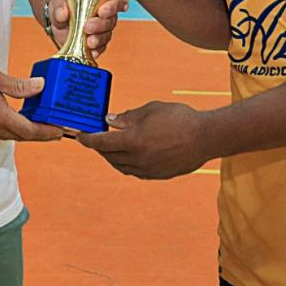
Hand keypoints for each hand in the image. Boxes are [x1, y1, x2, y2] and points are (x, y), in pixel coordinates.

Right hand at [0, 64, 62, 142]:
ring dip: (24, 132)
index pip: (29, 130)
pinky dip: (9, 129)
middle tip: (56, 130)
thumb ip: (18, 85)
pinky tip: (13, 119)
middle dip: (40, 134)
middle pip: (22, 136)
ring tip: (38, 123)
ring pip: (9, 136)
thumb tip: (40, 86)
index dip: (47, 132)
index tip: (61, 132)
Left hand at [46, 0, 128, 60]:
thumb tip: (62, 13)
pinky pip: (100, 48)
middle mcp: (106, 14)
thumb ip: (60, 6)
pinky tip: (92, 52)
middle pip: (111, 19)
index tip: (103, 10)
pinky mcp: (96, 43)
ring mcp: (102, 30)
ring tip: (89, 41)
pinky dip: (96, 50)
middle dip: (101, 24)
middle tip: (88, 26)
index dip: (114, 5)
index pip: (116, 0)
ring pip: (107, 34)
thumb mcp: (58, 3)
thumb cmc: (62, 6)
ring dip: (99, 39)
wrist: (57, 20)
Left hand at [77, 101, 209, 178]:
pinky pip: (135, 171)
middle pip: (109, 156)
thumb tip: (110, 120)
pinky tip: (129, 155)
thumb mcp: (151, 110)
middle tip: (95, 139)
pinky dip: (127, 163)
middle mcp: (137, 158)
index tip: (79, 136)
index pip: (102, 143)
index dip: (88, 140)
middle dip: (99, 148)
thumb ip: (128, 117)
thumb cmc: (179, 118)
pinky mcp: (157, 175)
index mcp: (133, 140)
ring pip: (121, 166)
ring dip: (112, 157)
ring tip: (110, 147)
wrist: (206, 138)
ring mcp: (147, 169)